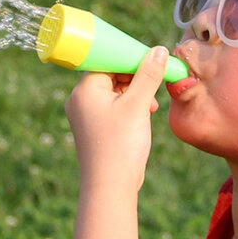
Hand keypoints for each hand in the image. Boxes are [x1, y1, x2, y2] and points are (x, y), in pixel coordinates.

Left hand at [64, 46, 168, 193]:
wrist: (110, 187)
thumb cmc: (121, 145)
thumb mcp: (138, 105)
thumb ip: (148, 76)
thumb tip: (159, 50)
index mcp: (84, 89)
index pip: (106, 62)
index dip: (129, 60)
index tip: (151, 62)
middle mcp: (78, 100)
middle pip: (109, 76)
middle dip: (134, 79)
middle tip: (154, 87)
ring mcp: (84, 115)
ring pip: (112, 93)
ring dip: (134, 95)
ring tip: (151, 106)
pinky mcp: (92, 129)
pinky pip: (110, 108)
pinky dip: (128, 108)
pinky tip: (143, 116)